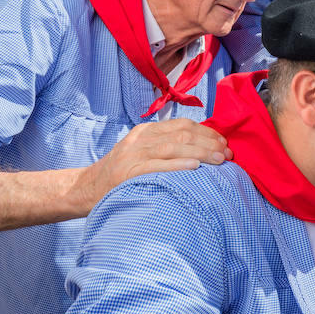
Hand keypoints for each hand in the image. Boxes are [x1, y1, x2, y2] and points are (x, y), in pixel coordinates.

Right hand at [73, 119, 228, 210]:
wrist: (85, 188)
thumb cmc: (120, 174)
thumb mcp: (141, 152)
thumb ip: (166, 147)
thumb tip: (203, 150)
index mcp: (146, 131)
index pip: (183, 125)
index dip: (207, 133)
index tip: (225, 143)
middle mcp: (141, 138)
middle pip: (182, 134)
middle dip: (210, 143)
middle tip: (229, 155)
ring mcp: (133, 154)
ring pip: (174, 147)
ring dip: (201, 153)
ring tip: (220, 160)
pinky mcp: (128, 172)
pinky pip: (157, 166)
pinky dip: (178, 165)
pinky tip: (195, 167)